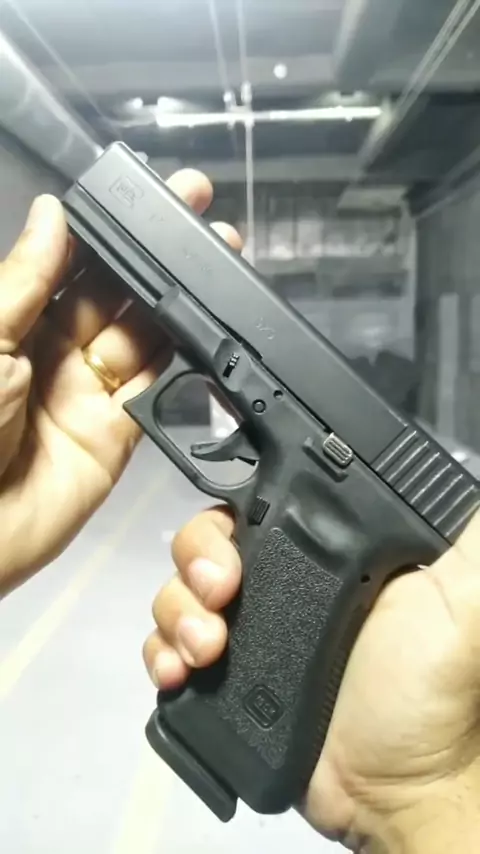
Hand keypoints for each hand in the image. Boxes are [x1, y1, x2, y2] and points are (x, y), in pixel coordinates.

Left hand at [0, 171, 241, 595]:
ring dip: (182, 309)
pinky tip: (210, 338)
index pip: (71, 264)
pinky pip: (157, 397)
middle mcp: (54, 353)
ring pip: (144, 342)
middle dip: (160, 263)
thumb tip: (51, 213)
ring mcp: (87, 396)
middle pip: (117, 298)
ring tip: (221, 269)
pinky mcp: (115, 439)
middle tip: (204, 226)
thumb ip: (23, 280)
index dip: (113, 231)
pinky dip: (184, 370)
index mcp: (14, 322)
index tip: (151, 198)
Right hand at [144, 507, 479, 851]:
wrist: (395, 786)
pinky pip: (164, 649)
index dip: (232, 511)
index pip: (255, 506)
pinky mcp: (217, 681)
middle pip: (204, 545)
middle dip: (196, 564)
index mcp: (319, 556)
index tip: (233, 545)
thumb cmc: (429, 684)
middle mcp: (274, 584)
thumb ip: (461, 533)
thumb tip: (453, 472)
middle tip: (222, 597)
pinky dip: (158, 654)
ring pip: (177, 594)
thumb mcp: (461, 595)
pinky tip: (176, 674)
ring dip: (175, 614)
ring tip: (205, 651)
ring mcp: (243, 633)